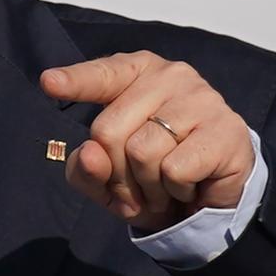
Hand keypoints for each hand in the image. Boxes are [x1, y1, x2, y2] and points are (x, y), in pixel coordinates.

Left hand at [40, 51, 251, 235]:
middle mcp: (170, 76)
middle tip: (139, 185)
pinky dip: (175, 190)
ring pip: (142, 152)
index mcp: (138, 73)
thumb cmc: (153, 176)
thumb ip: (85, 168)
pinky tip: (191, 186)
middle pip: (108, 130)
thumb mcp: (107, 178)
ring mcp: (202, 99)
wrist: (210, 202)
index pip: (102, 74)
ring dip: (147, 187)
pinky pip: (175, 169)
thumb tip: (90, 154)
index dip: (75, 81)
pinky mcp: (225, 130)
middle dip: (116, 173)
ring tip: (166, 186)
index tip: (49, 82)